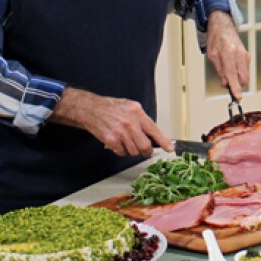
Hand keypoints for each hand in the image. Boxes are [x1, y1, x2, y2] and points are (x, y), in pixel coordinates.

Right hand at [50, 87, 174, 156]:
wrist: (90, 109)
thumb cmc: (111, 108)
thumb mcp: (130, 107)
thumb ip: (142, 120)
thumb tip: (154, 135)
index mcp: (137, 112)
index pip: (154, 130)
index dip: (164, 141)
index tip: (170, 148)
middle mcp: (130, 122)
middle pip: (145, 146)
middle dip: (146, 151)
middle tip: (145, 151)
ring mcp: (120, 132)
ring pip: (133, 151)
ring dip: (131, 150)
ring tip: (125, 141)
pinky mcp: (110, 140)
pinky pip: (121, 152)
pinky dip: (120, 151)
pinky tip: (116, 143)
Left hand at [205, 11, 249, 98]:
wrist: (224, 26)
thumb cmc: (216, 40)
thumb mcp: (212, 55)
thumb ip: (219, 70)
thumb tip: (226, 84)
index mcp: (229, 53)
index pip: (232, 74)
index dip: (235, 87)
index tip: (238, 97)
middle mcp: (240, 55)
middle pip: (243, 79)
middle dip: (236, 84)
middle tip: (225, 80)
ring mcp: (245, 56)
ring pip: (244, 75)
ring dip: (236, 78)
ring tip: (226, 67)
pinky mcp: (247, 56)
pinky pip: (244, 70)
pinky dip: (238, 72)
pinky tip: (231, 64)